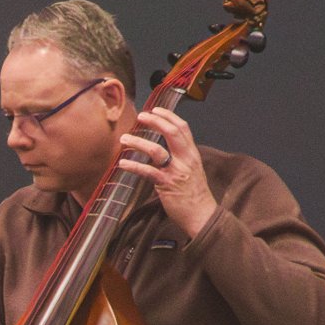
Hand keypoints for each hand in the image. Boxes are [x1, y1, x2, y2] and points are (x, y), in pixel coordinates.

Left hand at [116, 104, 216, 235]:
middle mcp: (186, 159)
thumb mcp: (192, 170)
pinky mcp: (167, 184)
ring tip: (124, 138)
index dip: (169, 116)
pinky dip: (134, 166)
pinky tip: (122, 163)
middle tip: (140, 116)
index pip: (182, 127)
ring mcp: (176, 171)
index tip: (156, 109)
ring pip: (156, 150)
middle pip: (171, 132)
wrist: (202, 215)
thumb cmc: (195, 194)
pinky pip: (148, 171)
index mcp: (192, 154)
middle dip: (155, 121)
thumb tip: (167, 148)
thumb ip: (181, 157)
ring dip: (138, 142)